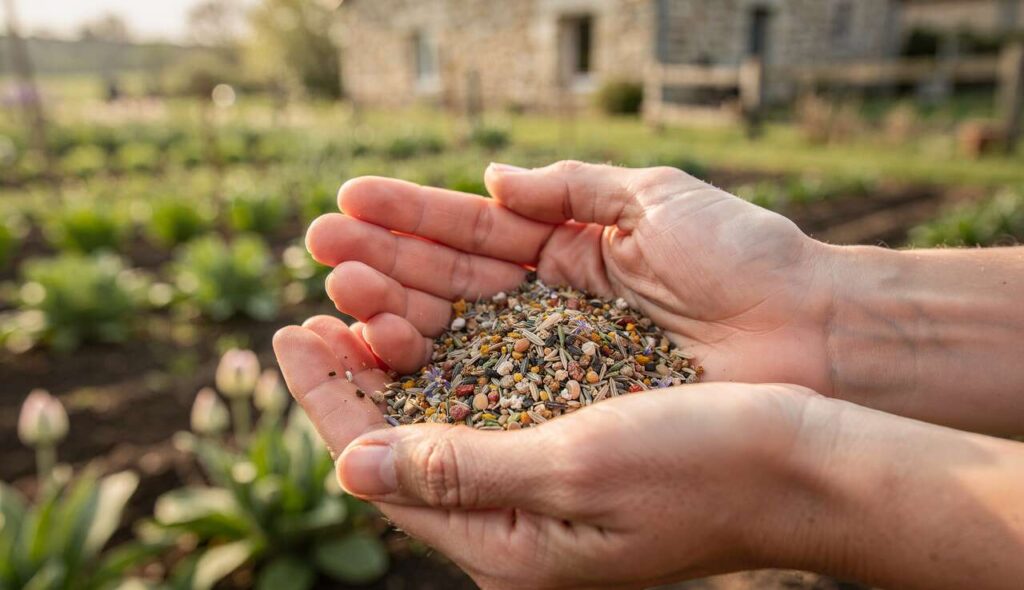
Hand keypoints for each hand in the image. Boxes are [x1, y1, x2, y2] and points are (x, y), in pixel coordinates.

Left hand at [272, 318, 830, 587]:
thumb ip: (461, 470)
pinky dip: (454, 361)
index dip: (328, 398)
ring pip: (442, 417)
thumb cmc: (703, 469)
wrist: (804, 466)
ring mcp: (545, 488)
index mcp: (506, 544)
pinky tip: (437, 322)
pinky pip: (490, 405)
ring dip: (398, 358)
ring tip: (358, 297)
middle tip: (309, 306)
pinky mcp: (573, 450)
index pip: (382, 467)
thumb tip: (351, 465)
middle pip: (401, 442)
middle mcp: (516, 523)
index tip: (285, 332)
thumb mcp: (575, 469)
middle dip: (353, 372)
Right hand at [305, 161, 835, 393]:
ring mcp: (555, 367)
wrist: (818, 334)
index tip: (346, 203)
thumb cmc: (746, 261)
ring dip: (390, 312)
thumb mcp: (656, 201)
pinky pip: (488, 391)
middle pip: (450, 287)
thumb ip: (573, 190)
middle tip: (318, 247)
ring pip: (457, 338)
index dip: (409, 218)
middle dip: (382, 265)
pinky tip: (379, 352)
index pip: (472, 234)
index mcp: (570, 256)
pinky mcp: (568, 415)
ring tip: (334, 292)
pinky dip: (433, 373)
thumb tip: (493, 177)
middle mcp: (551, 312)